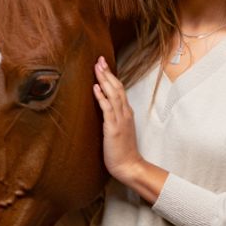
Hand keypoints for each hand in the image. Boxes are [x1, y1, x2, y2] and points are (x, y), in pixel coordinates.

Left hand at [92, 56, 142, 178]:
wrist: (129, 166)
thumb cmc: (122, 151)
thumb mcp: (119, 130)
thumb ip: (114, 118)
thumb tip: (104, 108)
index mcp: (126, 113)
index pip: (119, 89)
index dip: (111, 76)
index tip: (103, 65)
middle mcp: (125, 113)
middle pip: (117, 87)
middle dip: (107, 72)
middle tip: (99, 59)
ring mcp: (120, 120)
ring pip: (113, 94)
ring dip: (104, 79)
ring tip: (97, 67)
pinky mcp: (113, 128)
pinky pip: (108, 109)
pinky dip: (102, 97)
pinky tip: (96, 87)